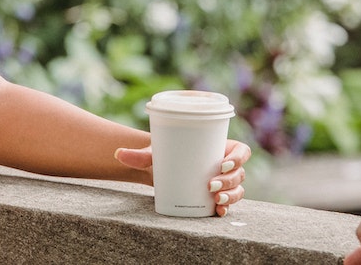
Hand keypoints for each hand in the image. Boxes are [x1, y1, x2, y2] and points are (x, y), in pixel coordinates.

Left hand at [115, 138, 252, 216]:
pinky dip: (226, 209)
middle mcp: (226, 166)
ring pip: (238, 190)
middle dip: (230, 181)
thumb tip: (117, 153)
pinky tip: (218, 212)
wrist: (162, 169)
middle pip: (240, 174)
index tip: (222, 163)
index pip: (242, 151)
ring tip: (215, 199)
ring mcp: (223, 183)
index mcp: (221, 147)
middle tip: (211, 185)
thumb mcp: (157, 152)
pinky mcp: (217, 198)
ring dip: (230, 196)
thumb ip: (139, 155)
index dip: (238, 158)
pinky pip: (229, 205)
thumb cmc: (166, 154)